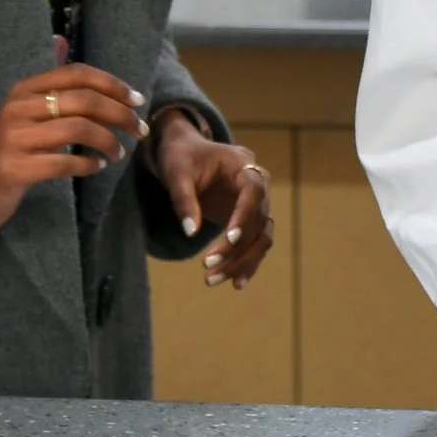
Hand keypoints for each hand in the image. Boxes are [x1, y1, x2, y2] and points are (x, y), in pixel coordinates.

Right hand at [0, 65, 144, 230]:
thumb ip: (49, 83)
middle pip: (83, 101)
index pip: (77, 74)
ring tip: (119, 152)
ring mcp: (15, 138)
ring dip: (108, 141)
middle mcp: (19, 108)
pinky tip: (97, 166)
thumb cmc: (8, 148)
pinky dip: (88, 164)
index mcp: (24, 90)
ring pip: (77, 129)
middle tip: (139, 130)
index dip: (112, 84)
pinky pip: (64, 163)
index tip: (137, 100)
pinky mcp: (16, 168)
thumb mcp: (24, 110)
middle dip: (120, 114)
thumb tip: (61, 40)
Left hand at [151, 110, 274, 285]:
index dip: (244, 215)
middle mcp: (258, 184)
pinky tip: (234, 283)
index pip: (253, 191)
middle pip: (259, 220)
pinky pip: (254, 243)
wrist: (184, 153)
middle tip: (207, 266)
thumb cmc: (180, 157)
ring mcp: (256, 203)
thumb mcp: (176, 174)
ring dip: (242, 261)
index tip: (229, 238)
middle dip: (235, 247)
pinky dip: (245, 262)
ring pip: (261, 237)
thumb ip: (184, 201)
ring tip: (213, 280)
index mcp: (242, 164)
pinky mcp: (248, 219)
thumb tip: (191, 234)